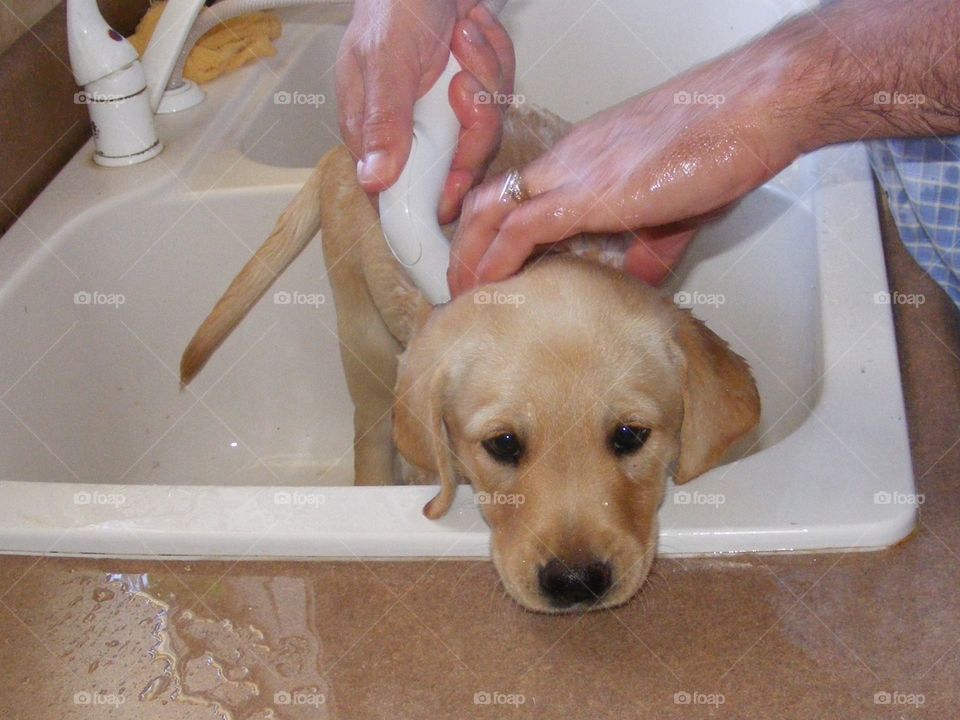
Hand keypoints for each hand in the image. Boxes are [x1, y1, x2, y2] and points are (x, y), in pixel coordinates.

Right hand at [336, 0, 514, 220]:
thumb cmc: (394, 3)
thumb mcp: (385, 59)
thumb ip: (383, 120)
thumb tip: (374, 179)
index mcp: (377, 132)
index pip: (404, 194)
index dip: (434, 197)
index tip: (457, 187)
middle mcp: (414, 131)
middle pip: (459, 167)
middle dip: (472, 124)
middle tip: (462, 81)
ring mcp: (447, 115)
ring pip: (486, 132)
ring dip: (484, 79)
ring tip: (464, 37)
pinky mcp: (475, 96)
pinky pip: (501, 97)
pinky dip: (495, 59)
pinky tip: (473, 30)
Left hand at [447, 28, 811, 295]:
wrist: (752, 108)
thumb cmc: (720, 144)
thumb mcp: (675, 210)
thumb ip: (648, 250)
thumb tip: (635, 287)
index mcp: (582, 161)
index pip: (515, 193)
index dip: (488, 229)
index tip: (482, 264)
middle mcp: (567, 162)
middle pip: (488, 200)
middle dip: (464, 246)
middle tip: (459, 286)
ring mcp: (575, 174)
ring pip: (493, 212)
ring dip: (470, 258)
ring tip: (462, 297)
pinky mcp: (591, 192)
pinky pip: (524, 228)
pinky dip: (497, 259)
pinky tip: (489, 287)